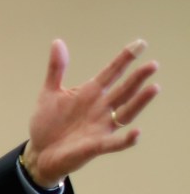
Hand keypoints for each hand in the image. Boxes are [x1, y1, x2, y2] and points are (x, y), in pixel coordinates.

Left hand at [22, 39, 160, 186]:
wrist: (40, 151)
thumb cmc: (48, 122)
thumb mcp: (49, 92)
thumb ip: (56, 69)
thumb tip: (58, 42)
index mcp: (90, 92)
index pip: (112, 72)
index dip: (125, 58)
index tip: (140, 43)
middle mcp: (101, 107)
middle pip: (123, 90)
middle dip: (137, 78)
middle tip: (152, 64)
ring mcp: (101, 127)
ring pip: (125, 112)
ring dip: (139, 102)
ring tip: (154, 88)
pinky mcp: (96, 146)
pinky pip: (115, 143)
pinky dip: (126, 139)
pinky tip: (136, 132)